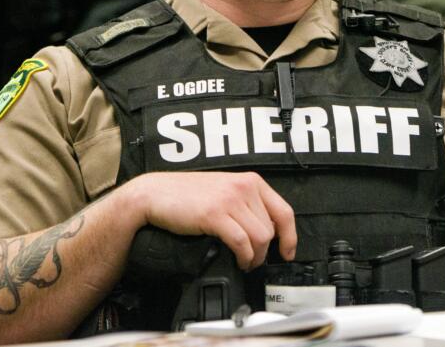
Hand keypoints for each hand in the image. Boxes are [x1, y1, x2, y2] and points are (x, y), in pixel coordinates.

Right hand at [127, 171, 296, 269]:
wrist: (155, 194)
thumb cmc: (186, 195)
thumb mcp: (223, 190)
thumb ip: (245, 203)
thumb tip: (265, 231)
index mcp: (250, 181)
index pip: (283, 211)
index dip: (290, 236)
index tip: (288, 251)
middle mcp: (243, 187)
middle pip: (271, 230)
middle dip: (265, 252)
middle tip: (253, 262)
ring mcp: (229, 200)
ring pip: (259, 238)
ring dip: (255, 257)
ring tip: (245, 263)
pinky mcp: (214, 215)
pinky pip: (242, 242)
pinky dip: (244, 257)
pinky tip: (238, 261)